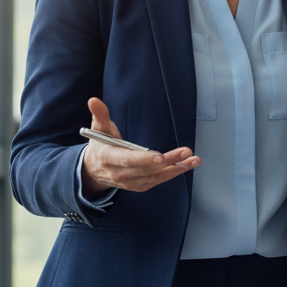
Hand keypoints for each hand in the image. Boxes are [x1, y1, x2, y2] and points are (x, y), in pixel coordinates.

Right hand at [81, 97, 199, 198]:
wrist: (94, 171)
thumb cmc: (100, 146)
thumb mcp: (98, 129)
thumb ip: (99, 115)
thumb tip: (93, 100)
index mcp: (109, 158)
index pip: (128, 160)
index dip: (144, 159)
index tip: (159, 156)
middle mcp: (120, 174)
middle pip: (147, 169)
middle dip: (168, 161)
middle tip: (186, 152)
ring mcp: (131, 182)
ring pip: (156, 176)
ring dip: (176, 168)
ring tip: (193, 160)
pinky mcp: (139, 186)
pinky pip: (158, 180)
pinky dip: (173, 174)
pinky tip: (185, 166)